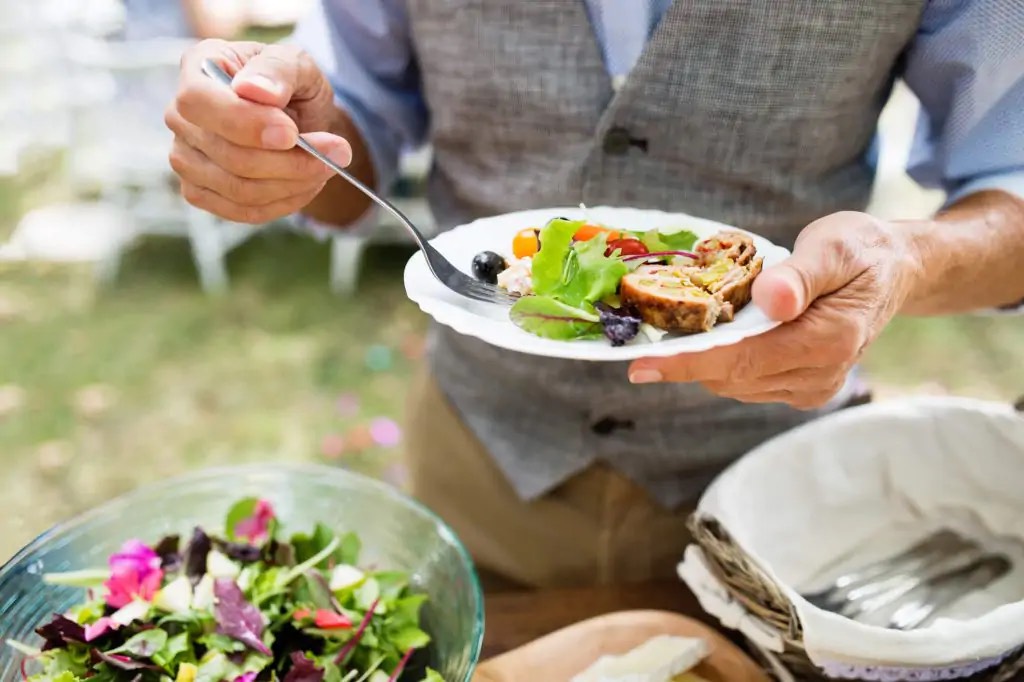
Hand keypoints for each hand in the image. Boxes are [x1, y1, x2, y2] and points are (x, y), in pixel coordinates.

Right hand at [165, 40, 351, 223]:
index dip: (245, 123)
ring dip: (294, 183)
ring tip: (327, 166)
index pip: (198, 101)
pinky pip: (244, 211)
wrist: (295, 117)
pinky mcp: (200, 192)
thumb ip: (278, 70)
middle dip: (290, 161)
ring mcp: (184, 158)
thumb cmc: (290, 84)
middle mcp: (179, 115)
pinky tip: (308, 183)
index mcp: (197, 68)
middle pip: (228, 155)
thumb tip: (256, 90)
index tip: (291, 133)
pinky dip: (285, 202)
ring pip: (239, 189)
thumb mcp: (296, 64)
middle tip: (338, 153)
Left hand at [628, 212, 922, 409]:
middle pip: (733, 376)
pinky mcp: (803, 388)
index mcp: (830, 340)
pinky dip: (722, 362)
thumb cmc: (860, 251)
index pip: (743, 360)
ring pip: (735, 383)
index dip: (689, 364)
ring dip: (702, 360)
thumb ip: (800, 276)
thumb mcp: (833, 247)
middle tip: (641, 338)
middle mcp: (821, 374)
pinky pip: (748, 381)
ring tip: (676, 328)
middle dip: (685, 360)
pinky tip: (710, 336)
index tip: (642, 367)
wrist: (893, 270)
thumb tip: (771, 301)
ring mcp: (813, 386)